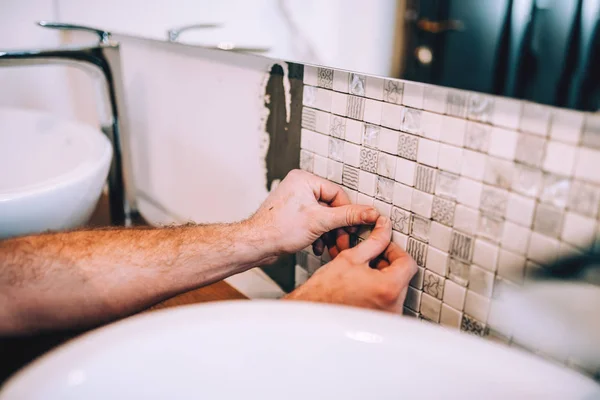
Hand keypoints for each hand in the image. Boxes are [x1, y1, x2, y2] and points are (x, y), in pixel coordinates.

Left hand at [249, 169, 378, 256]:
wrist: (256, 245)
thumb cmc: (279, 229)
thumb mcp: (321, 222)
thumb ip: (348, 216)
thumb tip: (370, 212)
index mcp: (305, 180)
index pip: (337, 194)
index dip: (348, 213)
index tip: (355, 227)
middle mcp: (299, 187)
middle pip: (331, 206)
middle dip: (337, 227)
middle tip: (344, 241)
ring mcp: (296, 201)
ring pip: (323, 217)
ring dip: (329, 234)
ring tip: (332, 248)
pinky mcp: (293, 215)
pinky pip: (313, 222)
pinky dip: (318, 235)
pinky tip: (318, 248)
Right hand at [285, 216, 416, 312]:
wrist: (310, 314)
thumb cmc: (324, 291)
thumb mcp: (350, 258)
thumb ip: (374, 241)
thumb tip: (385, 227)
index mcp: (387, 289)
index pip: (407, 263)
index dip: (394, 250)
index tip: (382, 248)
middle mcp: (392, 307)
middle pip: (401, 277)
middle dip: (386, 264)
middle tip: (368, 259)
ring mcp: (386, 318)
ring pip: (393, 289)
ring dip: (380, 277)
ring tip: (360, 273)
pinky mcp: (379, 324)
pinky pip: (385, 301)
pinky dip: (376, 291)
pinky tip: (360, 286)